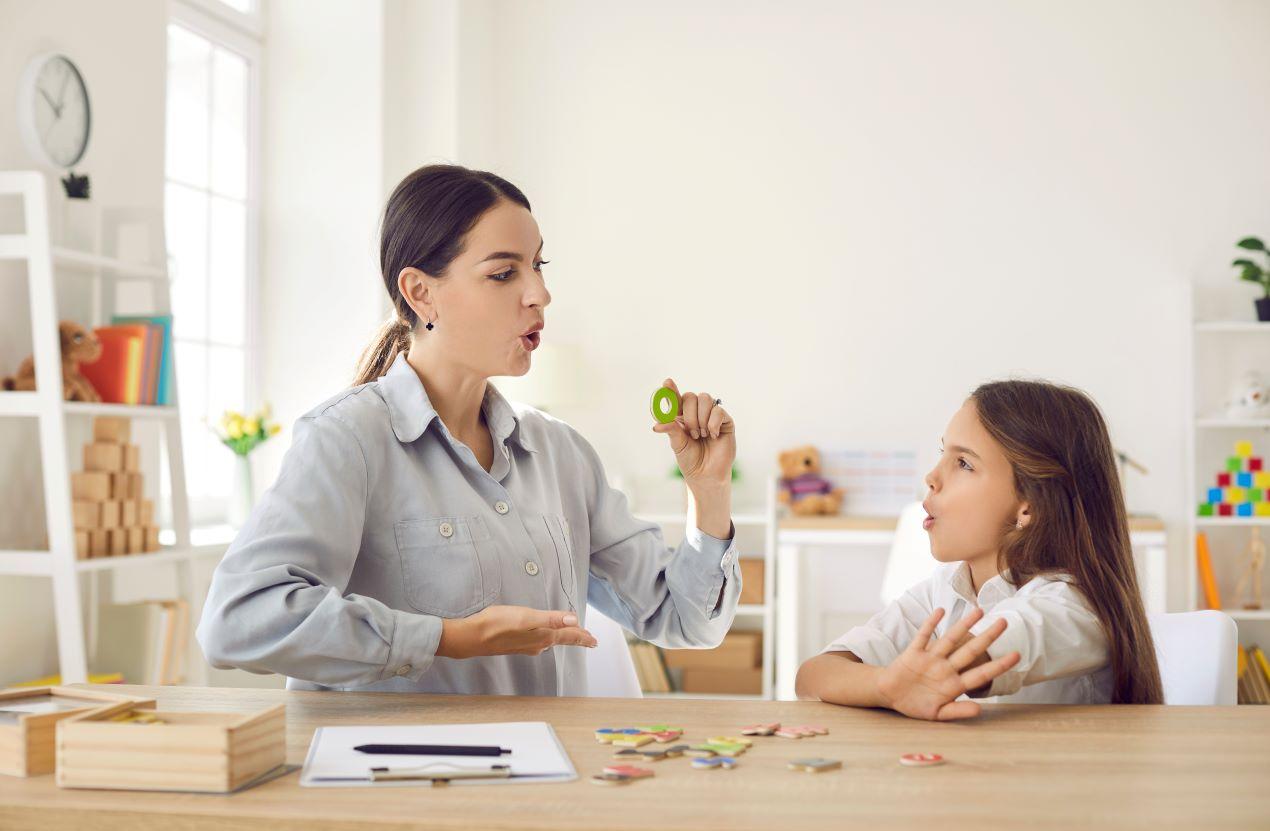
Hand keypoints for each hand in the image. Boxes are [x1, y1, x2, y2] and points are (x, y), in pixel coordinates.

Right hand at [436, 605, 596, 658]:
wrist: (473, 637)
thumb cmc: (498, 624)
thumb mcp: (527, 617)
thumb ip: (551, 619)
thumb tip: (573, 620)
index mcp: (543, 636)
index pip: (568, 636)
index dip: (583, 637)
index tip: (594, 641)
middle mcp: (537, 644)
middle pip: (562, 640)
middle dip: (576, 639)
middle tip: (589, 640)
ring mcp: (526, 645)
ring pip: (551, 642)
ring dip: (563, 638)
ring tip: (571, 636)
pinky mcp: (516, 643)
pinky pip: (540, 641)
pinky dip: (549, 638)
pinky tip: (544, 637)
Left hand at [651, 378, 735, 489]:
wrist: (706, 475)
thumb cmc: (690, 460)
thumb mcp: (677, 443)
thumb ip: (670, 429)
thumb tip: (657, 423)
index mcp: (682, 416)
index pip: (677, 398)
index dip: (672, 389)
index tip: (666, 383)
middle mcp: (697, 413)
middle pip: (691, 396)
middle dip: (689, 415)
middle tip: (692, 433)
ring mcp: (712, 416)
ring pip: (705, 399)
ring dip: (700, 418)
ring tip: (701, 435)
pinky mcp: (725, 421)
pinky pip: (718, 410)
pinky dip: (712, 423)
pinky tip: (712, 435)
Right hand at [875, 607, 1019, 720]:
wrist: (890, 695)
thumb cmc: (915, 705)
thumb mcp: (937, 714)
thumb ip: (957, 711)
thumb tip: (980, 710)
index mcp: (954, 685)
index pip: (981, 673)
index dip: (999, 665)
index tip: (1017, 655)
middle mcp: (946, 668)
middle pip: (971, 650)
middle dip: (988, 636)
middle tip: (1005, 622)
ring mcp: (931, 659)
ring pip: (951, 639)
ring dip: (964, 625)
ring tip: (979, 611)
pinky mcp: (914, 652)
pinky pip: (924, 635)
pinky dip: (931, 623)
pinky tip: (941, 611)